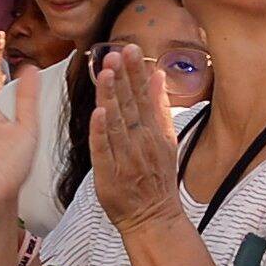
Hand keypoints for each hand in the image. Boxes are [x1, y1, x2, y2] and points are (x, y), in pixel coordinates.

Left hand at [83, 43, 184, 229]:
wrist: (153, 217)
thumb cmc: (157, 178)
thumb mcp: (167, 139)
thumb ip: (161, 107)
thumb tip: (158, 76)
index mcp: (155, 131)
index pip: (144, 95)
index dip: (136, 72)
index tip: (130, 48)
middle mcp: (142, 141)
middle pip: (130, 104)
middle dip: (122, 77)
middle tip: (115, 52)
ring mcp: (126, 157)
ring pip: (117, 122)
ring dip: (111, 97)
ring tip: (105, 72)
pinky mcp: (110, 174)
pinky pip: (104, 150)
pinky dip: (101, 132)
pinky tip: (98, 113)